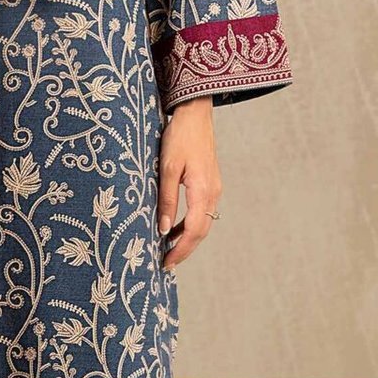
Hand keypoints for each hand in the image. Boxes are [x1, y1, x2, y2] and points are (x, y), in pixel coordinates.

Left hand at [158, 97, 221, 269]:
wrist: (195, 113)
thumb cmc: (179, 137)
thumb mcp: (167, 168)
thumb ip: (166, 200)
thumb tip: (164, 229)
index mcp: (203, 190)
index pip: (195, 231)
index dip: (181, 250)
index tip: (167, 263)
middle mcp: (213, 192)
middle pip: (202, 231)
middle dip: (185, 249)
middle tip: (166, 264)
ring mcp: (214, 188)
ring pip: (204, 222)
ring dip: (188, 238)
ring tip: (169, 249)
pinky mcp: (210, 182)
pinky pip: (202, 211)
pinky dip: (190, 224)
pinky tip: (175, 227)